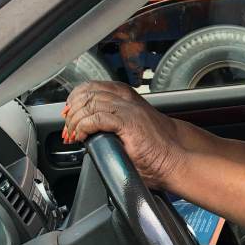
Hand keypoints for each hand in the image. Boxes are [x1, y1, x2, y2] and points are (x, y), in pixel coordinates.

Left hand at [63, 81, 182, 189]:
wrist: (176, 157)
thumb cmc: (157, 149)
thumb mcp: (130, 128)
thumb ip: (113, 122)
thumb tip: (89, 130)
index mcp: (127, 97)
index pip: (91, 87)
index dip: (75, 100)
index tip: (69, 115)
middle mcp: (126, 99)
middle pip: (87, 93)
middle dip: (72, 111)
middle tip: (68, 128)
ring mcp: (128, 109)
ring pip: (89, 103)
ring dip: (75, 121)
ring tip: (73, 135)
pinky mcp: (128, 123)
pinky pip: (96, 118)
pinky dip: (83, 127)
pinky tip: (82, 136)